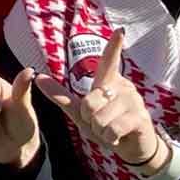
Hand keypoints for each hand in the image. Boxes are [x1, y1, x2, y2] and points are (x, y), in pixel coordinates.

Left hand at [35, 31, 161, 167]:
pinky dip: (110, 138)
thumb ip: (61, 95)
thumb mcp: (80, 112)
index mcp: (109, 82)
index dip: (114, 47)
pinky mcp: (141, 119)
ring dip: (100, 131)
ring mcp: (134, 102)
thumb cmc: (106, 126)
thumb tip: (38, 76)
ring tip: (111, 130)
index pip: (109, 62)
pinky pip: (112, 129)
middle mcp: (123, 87)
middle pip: (89, 102)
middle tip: (101, 123)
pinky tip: (118, 137)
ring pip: (100, 118)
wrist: (131, 149)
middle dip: (88, 119)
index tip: (120, 31)